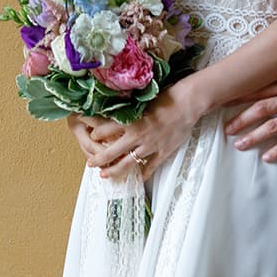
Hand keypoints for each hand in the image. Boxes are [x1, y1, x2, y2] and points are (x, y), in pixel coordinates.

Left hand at [77, 96, 192, 179]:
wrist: (187, 104)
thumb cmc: (166, 98)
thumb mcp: (142, 101)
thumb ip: (129, 109)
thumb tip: (115, 110)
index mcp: (131, 121)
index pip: (106, 129)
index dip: (95, 133)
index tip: (90, 136)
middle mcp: (138, 136)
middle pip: (113, 151)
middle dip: (99, 159)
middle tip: (90, 163)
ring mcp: (150, 146)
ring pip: (128, 163)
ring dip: (115, 170)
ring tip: (105, 175)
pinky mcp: (163, 152)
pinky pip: (150, 168)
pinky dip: (143, 174)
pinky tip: (136, 179)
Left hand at [225, 64, 276, 161]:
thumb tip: (273, 72)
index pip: (260, 88)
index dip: (240, 96)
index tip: (224, 101)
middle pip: (261, 108)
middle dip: (241, 120)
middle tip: (226, 129)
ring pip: (273, 126)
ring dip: (254, 137)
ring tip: (240, 145)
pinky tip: (267, 156)